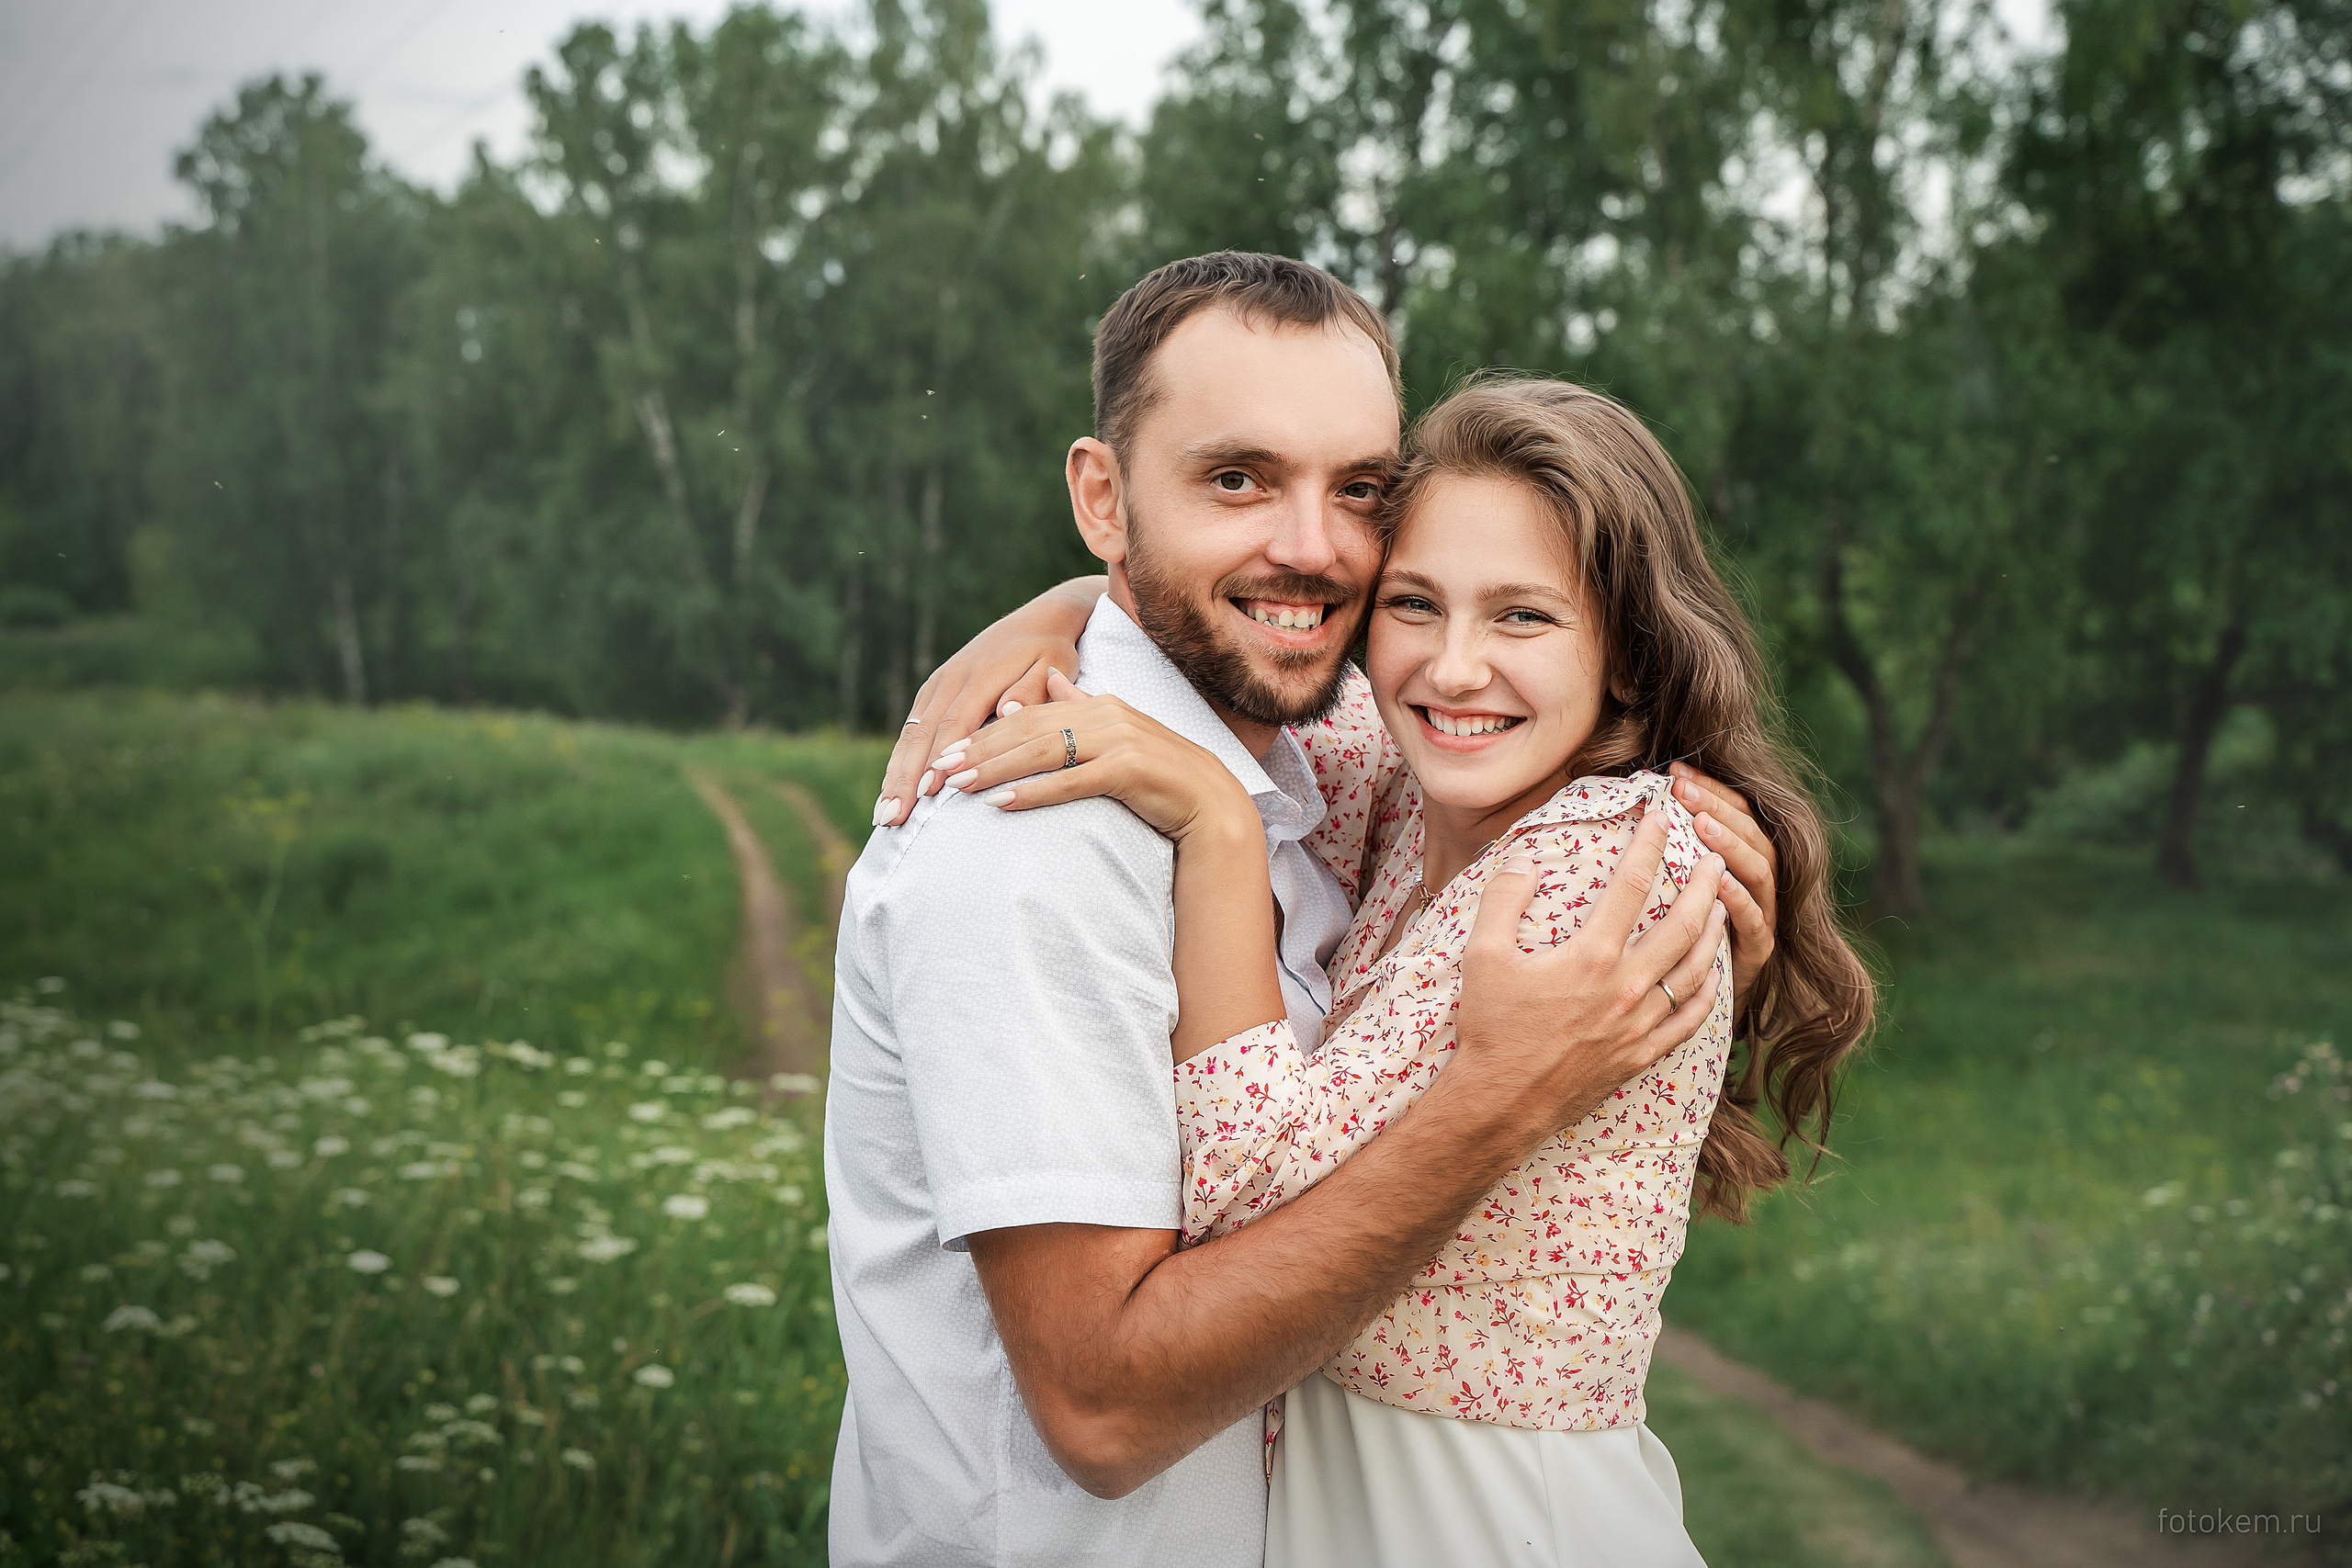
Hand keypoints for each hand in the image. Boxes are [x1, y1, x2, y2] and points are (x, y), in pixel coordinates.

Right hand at [873, 576, 1103, 826]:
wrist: (1040, 620)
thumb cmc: (1052, 651)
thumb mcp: (1052, 666)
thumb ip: (1030, 691)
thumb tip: (1007, 712)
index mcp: (980, 677)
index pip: (954, 725)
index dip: (939, 760)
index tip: (927, 794)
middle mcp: (951, 679)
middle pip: (922, 735)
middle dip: (904, 779)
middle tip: (892, 817)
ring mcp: (939, 683)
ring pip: (911, 733)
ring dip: (895, 774)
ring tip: (883, 814)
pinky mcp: (936, 688)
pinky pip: (913, 727)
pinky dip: (901, 759)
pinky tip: (893, 788)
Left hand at [932, 671, 1257, 842]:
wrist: (1212, 803)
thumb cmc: (1161, 776)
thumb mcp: (1119, 734)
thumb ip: (1083, 706)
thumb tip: (1054, 681)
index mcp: (1101, 704)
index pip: (1031, 715)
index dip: (987, 733)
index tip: (949, 750)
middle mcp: (1108, 714)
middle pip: (1029, 730)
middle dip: (981, 749)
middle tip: (940, 768)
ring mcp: (1120, 740)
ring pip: (1043, 752)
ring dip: (997, 769)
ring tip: (959, 785)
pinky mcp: (1129, 770)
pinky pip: (1071, 781)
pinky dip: (1034, 791)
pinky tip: (1003, 803)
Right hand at [1452, 805, 1726, 1143]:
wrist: (1500, 1102)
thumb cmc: (1489, 1027)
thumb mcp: (1481, 955)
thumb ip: (1503, 898)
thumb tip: (1524, 859)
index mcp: (1591, 955)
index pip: (1632, 883)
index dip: (1648, 842)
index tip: (1658, 815)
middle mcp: (1626, 987)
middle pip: (1683, 924)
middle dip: (1704, 885)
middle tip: (1716, 857)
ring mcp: (1639, 1024)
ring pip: (1696, 970)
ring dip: (1714, 933)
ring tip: (1722, 906)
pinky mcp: (1642, 1055)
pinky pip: (1690, 1020)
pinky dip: (1708, 992)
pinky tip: (1713, 974)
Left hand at [1668, 761, 1776, 994]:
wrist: (1675, 1004)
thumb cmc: (1653, 941)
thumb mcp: (1654, 885)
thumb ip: (1647, 847)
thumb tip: (1614, 801)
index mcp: (1731, 864)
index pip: (1734, 812)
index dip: (1711, 789)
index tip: (1676, 771)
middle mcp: (1753, 887)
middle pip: (1751, 835)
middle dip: (1720, 808)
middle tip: (1684, 790)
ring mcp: (1759, 919)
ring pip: (1760, 872)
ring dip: (1732, 845)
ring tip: (1702, 824)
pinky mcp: (1755, 955)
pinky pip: (1755, 924)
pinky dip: (1740, 900)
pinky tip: (1718, 883)